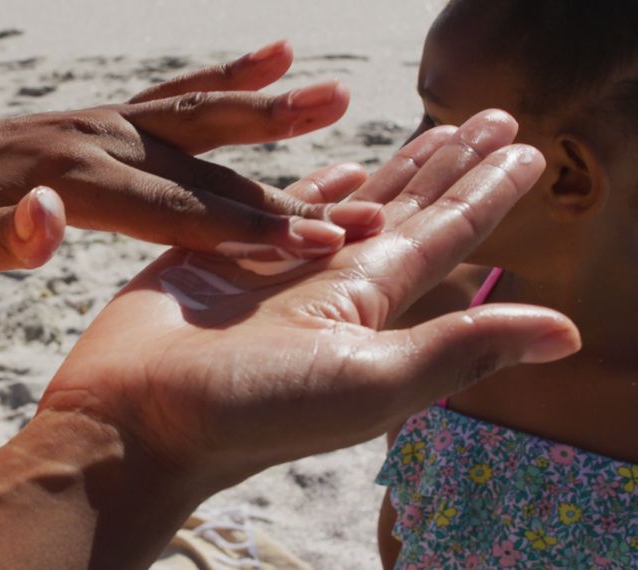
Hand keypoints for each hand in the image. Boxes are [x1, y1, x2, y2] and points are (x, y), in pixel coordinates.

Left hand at [0, 40, 384, 283]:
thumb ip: (3, 238)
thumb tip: (50, 218)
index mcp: (76, 182)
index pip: (177, 211)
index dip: (248, 231)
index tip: (316, 245)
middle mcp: (100, 143)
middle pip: (206, 169)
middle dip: (285, 191)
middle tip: (363, 202)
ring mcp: (102, 124)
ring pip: (201, 118)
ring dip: (270, 113)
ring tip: (336, 94)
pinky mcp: (97, 121)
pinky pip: (171, 96)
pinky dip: (222, 79)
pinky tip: (268, 57)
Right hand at [41, 110, 580, 489]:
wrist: (136, 420)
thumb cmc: (250, 410)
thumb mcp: (370, 381)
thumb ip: (461, 348)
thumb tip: (569, 332)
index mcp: (369, 306)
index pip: (444, 235)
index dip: (486, 192)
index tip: (523, 151)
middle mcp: (328, 281)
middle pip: (405, 209)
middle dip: (449, 166)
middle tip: (491, 119)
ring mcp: (271, 264)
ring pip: (345, 200)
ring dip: (391, 166)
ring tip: (429, 128)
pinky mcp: (215, 248)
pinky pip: (271, 204)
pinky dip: (307, 185)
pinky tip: (337, 166)